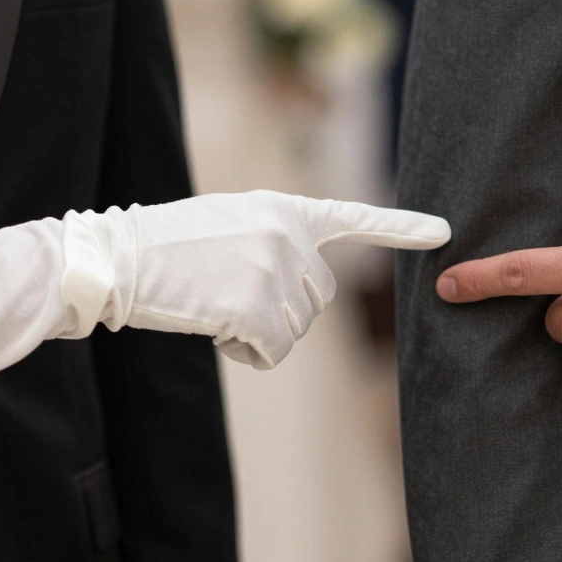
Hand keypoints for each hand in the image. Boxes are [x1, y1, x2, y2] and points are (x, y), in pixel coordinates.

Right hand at [62, 190, 450, 368]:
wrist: (118, 258)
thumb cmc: (166, 246)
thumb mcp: (231, 224)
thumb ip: (275, 242)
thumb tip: (308, 292)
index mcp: (283, 209)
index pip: (352, 217)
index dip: (400, 227)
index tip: (443, 233)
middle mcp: (288, 236)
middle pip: (317, 299)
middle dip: (281, 311)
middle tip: (228, 294)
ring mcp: (275, 271)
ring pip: (295, 330)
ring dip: (258, 332)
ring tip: (213, 302)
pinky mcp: (257, 308)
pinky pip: (271, 352)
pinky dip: (245, 351)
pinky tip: (212, 325)